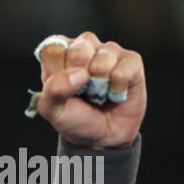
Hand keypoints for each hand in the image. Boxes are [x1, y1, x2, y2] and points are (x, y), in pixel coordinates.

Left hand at [33, 31, 145, 148]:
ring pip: (103, 59)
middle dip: (79, 78)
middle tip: (82, 91)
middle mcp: (84, 46)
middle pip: (79, 49)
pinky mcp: (131, 60)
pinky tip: (115, 93)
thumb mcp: (52, 110)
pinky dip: (117, 89)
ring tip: (99, 93)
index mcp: (60, 54)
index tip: (60, 88)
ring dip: (99, 85)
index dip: (56, 71)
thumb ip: (53, 90)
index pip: (52, 48)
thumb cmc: (74, 118)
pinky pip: (124, 70)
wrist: (101, 137)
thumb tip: (80, 73)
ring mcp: (109, 51)